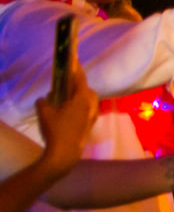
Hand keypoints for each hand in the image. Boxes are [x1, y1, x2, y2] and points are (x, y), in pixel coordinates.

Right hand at [32, 38, 96, 181]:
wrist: (65, 154)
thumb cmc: (55, 130)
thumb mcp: (43, 110)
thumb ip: (44, 100)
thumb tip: (47, 99)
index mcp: (82, 98)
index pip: (79, 77)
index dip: (75, 67)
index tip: (73, 57)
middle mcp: (92, 105)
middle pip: (86, 89)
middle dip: (77, 83)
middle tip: (66, 78)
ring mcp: (93, 116)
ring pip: (88, 100)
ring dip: (79, 95)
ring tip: (65, 95)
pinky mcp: (90, 125)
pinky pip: (87, 109)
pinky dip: (80, 105)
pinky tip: (68, 108)